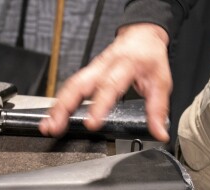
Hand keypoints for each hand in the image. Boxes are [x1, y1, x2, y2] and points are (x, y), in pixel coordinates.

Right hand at [39, 23, 171, 141]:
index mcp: (124, 65)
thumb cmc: (148, 57)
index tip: (91, 123)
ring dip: (56, 107)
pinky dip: (58, 103)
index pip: (109, 86)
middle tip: (56, 126)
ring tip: (48, 125)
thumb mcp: (161, 82)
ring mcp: (91, 69)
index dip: (98, 105)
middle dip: (64, 107)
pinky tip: (51, 117)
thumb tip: (159, 132)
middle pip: (78, 85)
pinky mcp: (85, 74)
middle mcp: (103, 66)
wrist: (141, 36)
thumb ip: (157, 109)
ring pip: (69, 86)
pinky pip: (68, 87)